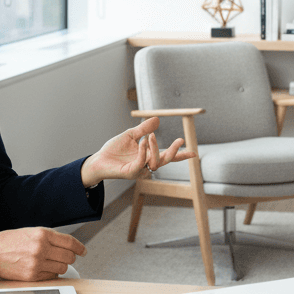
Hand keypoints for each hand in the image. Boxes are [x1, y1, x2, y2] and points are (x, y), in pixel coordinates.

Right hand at [0, 227, 85, 280]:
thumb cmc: (11, 241)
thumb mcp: (32, 231)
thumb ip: (50, 237)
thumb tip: (69, 245)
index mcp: (42, 234)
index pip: (69, 242)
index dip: (79, 247)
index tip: (83, 251)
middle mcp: (41, 248)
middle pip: (68, 256)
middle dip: (70, 257)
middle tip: (67, 257)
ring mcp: (36, 263)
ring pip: (62, 268)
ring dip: (61, 266)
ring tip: (53, 262)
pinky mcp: (31, 276)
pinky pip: (51, 277)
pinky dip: (51, 274)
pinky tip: (45, 269)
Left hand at [79, 116, 195, 186]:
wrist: (99, 159)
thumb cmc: (114, 149)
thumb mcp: (131, 135)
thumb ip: (144, 129)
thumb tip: (158, 120)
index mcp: (148, 156)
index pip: (167, 156)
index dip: (180, 155)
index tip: (193, 153)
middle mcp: (146, 165)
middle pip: (165, 161)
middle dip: (174, 152)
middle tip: (180, 140)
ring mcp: (139, 170)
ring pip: (155, 162)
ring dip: (155, 148)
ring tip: (149, 136)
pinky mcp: (130, 173)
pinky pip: (141, 163)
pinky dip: (143, 151)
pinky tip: (142, 142)